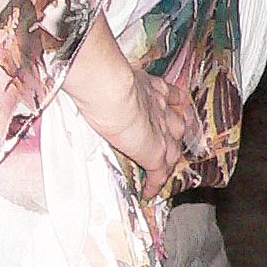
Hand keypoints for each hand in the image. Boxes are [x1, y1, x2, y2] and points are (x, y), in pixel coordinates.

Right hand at [80, 66, 200, 200]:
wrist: (110, 89)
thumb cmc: (103, 77)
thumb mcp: (110, 74)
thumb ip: (107, 77)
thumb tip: (89, 75)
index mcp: (151, 87)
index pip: (169, 96)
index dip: (170, 102)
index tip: (172, 104)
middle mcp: (161, 109)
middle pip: (177, 124)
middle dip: (176, 131)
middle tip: (172, 139)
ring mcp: (161, 132)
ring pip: (174, 149)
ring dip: (170, 158)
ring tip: (164, 168)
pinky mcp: (155, 152)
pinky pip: (160, 173)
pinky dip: (155, 183)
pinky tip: (150, 193)